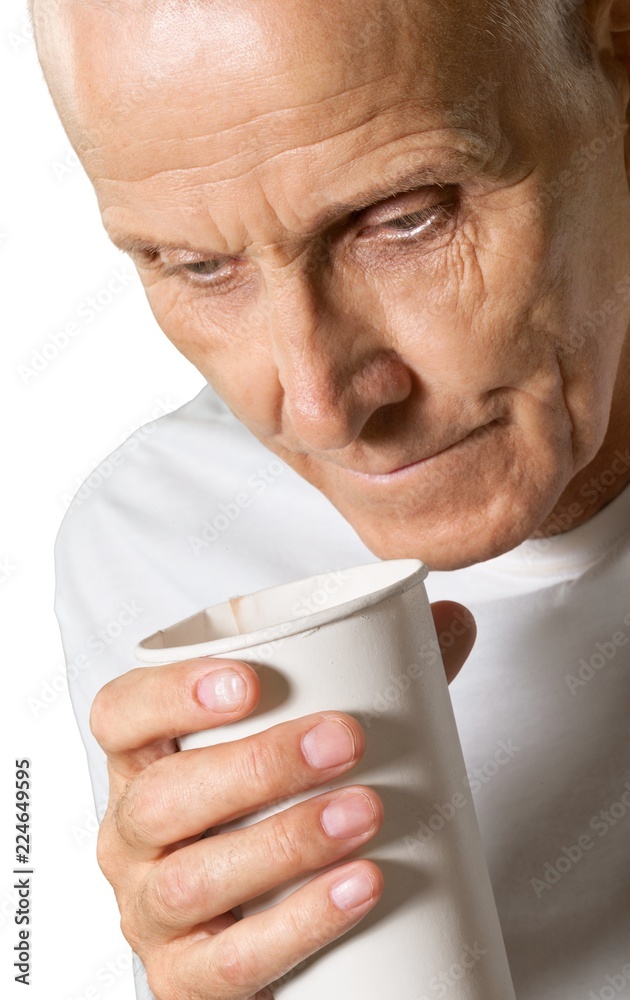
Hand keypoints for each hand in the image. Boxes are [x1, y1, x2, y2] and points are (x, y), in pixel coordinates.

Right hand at [89, 600, 475, 999]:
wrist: (276, 927)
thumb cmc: (277, 810)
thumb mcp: (307, 741)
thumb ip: (373, 674)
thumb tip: (452, 620)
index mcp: (145, 761)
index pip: (120, 714)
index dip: (169, 693)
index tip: (249, 681)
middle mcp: (130, 834)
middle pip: (160, 796)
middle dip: (257, 766)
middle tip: (345, 741)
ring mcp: (150, 911)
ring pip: (190, 879)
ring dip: (283, 841)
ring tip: (364, 812)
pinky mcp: (184, 980)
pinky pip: (227, 963)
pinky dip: (297, 924)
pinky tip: (357, 889)